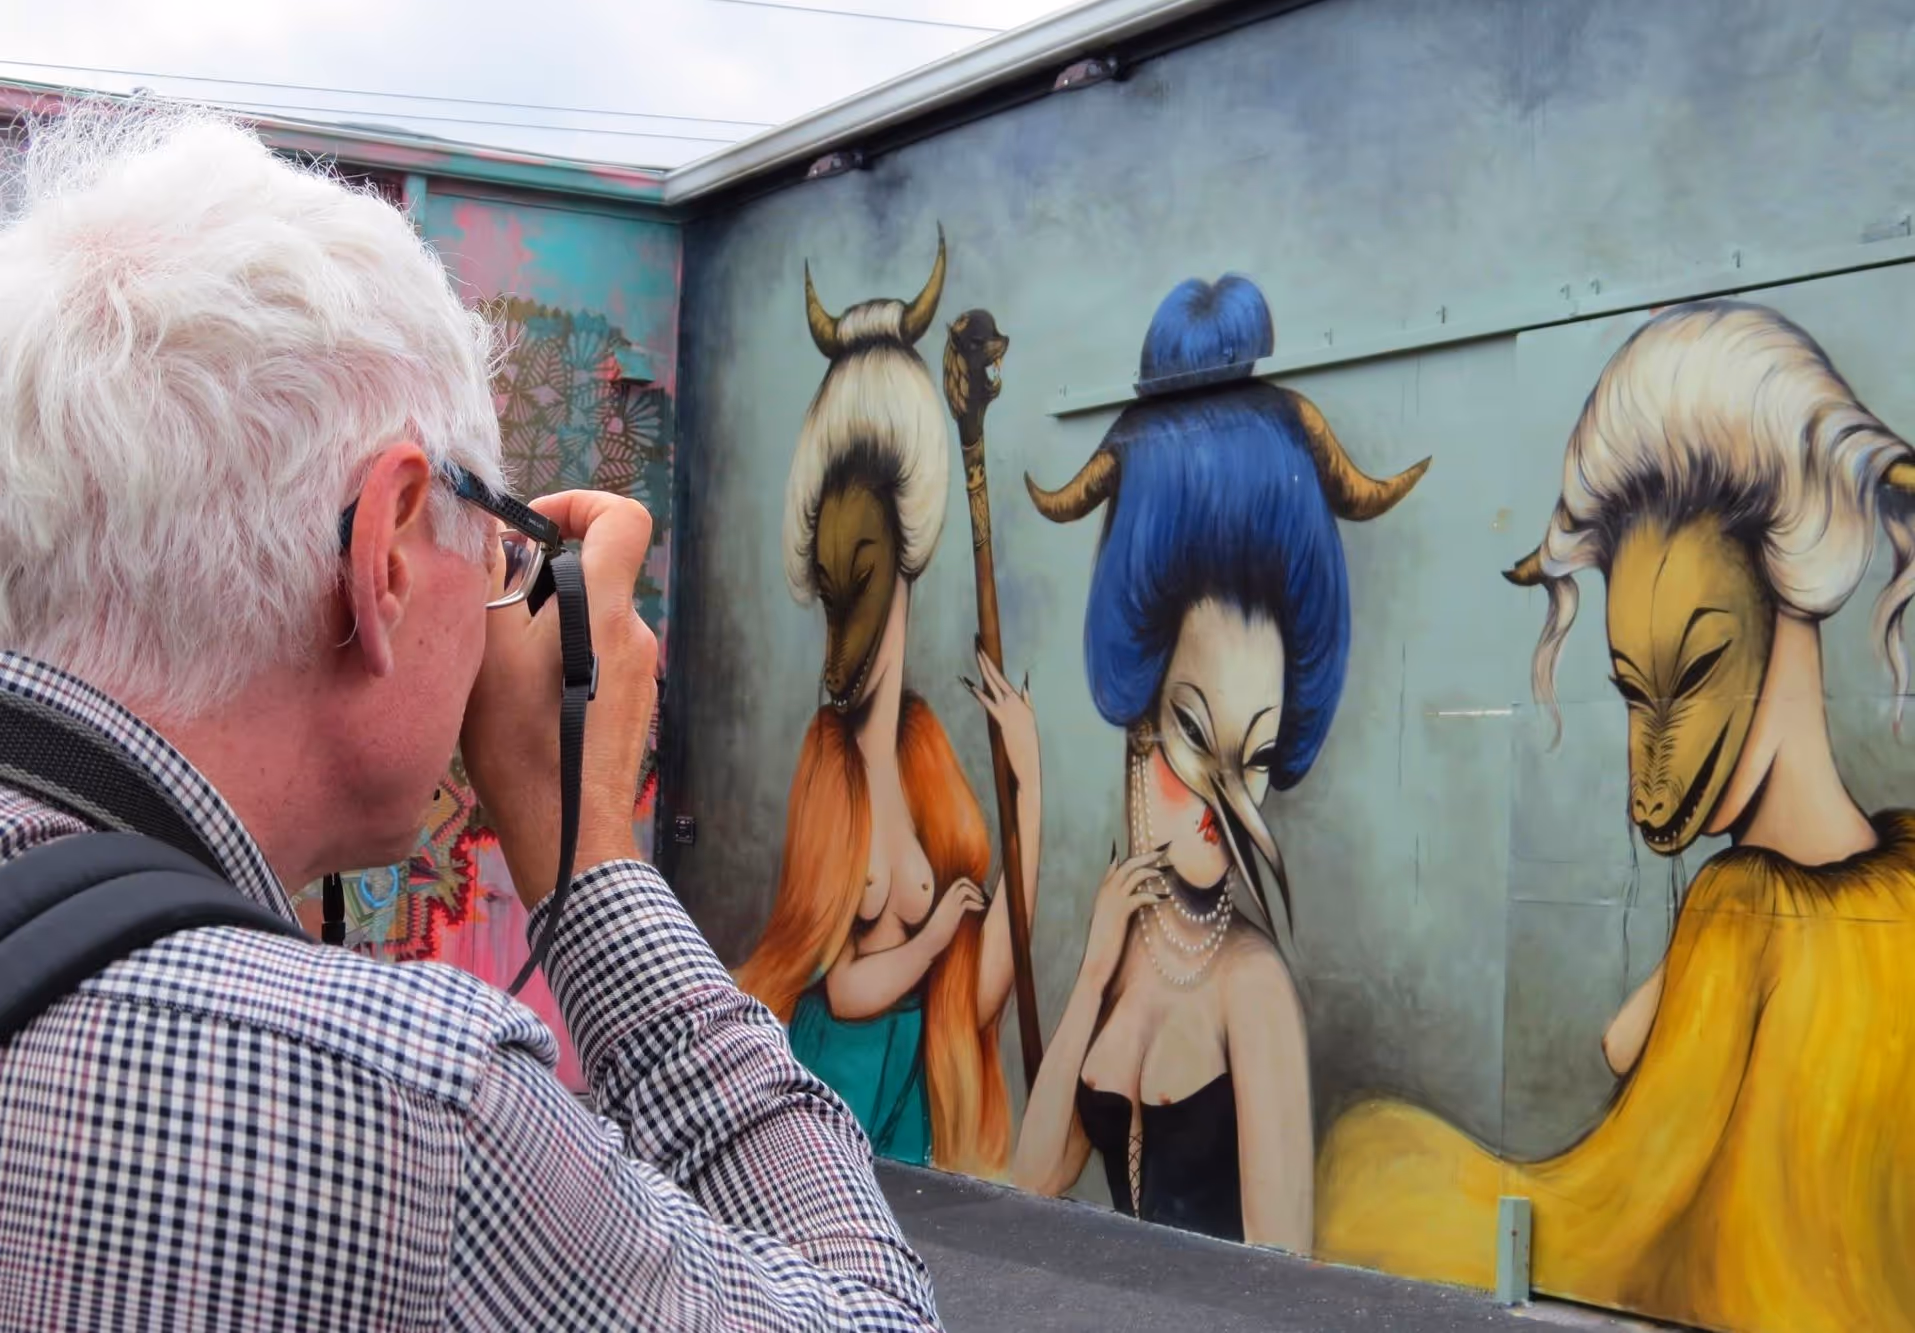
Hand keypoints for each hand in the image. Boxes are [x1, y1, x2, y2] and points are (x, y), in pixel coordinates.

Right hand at [462, 491, 658, 908]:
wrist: (568, 830)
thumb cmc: (521, 741)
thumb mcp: (486, 651)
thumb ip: (491, 581)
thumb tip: (492, 535)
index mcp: (606, 608)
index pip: (624, 518)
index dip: (579, 505)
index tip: (532, 530)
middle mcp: (635, 632)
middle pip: (594, 573)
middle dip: (540, 580)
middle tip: (493, 618)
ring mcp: (642, 671)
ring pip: (589, 620)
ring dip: (545, 628)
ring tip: (502, 672)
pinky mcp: (635, 704)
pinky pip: (597, 659)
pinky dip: (561, 664)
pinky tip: (526, 706)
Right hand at [921, 877, 986, 955]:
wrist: (932, 937)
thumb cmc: (939, 929)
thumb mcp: (946, 915)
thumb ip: (953, 909)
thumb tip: (961, 910)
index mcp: (946, 897)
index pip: (958, 882)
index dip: (969, 885)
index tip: (975, 892)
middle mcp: (948, 898)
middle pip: (962, 881)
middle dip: (974, 886)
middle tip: (981, 895)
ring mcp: (951, 904)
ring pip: (965, 889)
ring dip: (976, 894)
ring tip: (982, 902)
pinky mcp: (955, 912)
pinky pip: (967, 902)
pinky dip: (977, 904)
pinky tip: (981, 909)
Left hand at [963, 644, 1038, 787]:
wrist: (1029, 757)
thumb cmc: (1027, 740)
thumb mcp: (1030, 715)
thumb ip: (1027, 697)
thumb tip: (1026, 680)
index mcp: (1018, 698)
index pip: (1000, 674)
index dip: (989, 659)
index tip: (982, 646)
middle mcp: (1013, 699)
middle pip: (995, 672)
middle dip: (984, 655)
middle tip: (976, 638)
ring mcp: (1007, 708)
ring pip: (992, 682)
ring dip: (983, 665)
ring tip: (976, 650)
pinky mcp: (1001, 718)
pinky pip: (987, 702)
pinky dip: (977, 692)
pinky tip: (968, 683)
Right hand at [1080, 846, 1171, 988]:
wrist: (1094, 961)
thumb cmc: (1102, 944)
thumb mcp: (1106, 920)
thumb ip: (1115, 906)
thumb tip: (1129, 900)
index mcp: (1102, 892)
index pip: (1116, 865)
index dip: (1132, 856)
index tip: (1148, 850)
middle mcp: (1106, 891)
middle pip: (1128, 864)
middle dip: (1147, 855)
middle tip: (1164, 849)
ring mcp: (1112, 900)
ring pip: (1134, 874)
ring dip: (1153, 869)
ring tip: (1169, 868)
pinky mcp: (1121, 911)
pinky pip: (1141, 896)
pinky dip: (1155, 895)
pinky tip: (1167, 898)